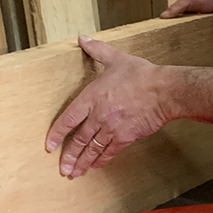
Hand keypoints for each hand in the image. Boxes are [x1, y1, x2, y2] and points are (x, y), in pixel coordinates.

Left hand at [45, 36, 172, 178]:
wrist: (163, 91)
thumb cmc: (141, 75)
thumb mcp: (116, 58)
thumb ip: (97, 50)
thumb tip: (83, 38)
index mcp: (92, 97)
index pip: (68, 119)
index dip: (57, 134)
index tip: (49, 145)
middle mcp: (98, 116)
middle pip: (79, 140)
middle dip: (68, 156)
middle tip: (62, 168)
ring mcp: (111, 128)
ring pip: (92, 149)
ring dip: (82, 162)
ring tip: (74, 173)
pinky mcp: (126, 137)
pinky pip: (109, 152)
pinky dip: (101, 160)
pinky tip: (95, 166)